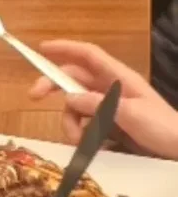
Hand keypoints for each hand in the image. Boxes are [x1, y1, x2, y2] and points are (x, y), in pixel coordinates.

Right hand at [31, 40, 177, 159]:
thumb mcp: (131, 115)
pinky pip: (86, 125)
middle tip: (34, 97)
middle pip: (75, 80)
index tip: (41, 48)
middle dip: (54, 87)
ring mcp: (110, 108)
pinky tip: (91, 148)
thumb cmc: (163, 128)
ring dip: (70, 122)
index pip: (88, 55)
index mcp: (119, 78)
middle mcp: (111, 89)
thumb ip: (100, 105)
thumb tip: (69, 98)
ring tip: (78, 141)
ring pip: (77, 107)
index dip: (65, 48)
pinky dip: (83, 135)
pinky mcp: (111, 126)